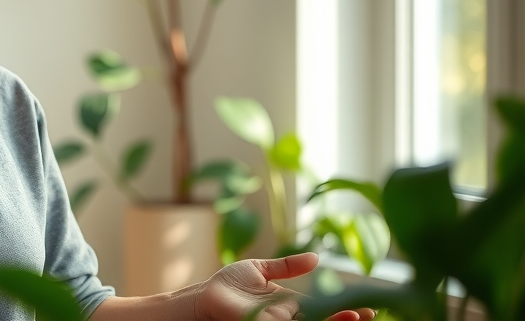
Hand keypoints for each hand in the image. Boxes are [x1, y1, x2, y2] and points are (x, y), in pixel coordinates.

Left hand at [191, 253, 373, 320]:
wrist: (205, 295)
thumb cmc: (229, 284)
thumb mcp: (261, 270)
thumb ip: (288, 266)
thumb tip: (316, 258)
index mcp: (290, 304)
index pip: (323, 308)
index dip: (343, 308)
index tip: (367, 309)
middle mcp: (287, 317)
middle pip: (323, 320)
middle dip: (344, 319)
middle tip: (366, 315)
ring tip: (352, 318)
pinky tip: (322, 320)